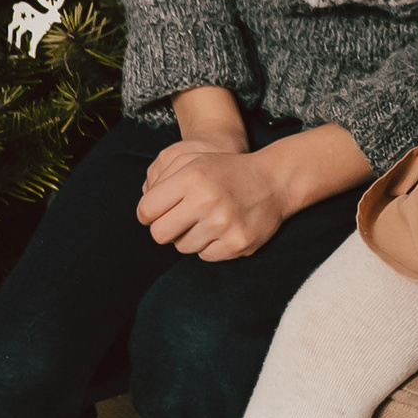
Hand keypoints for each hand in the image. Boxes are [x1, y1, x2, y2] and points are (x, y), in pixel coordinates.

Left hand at [137, 140, 286, 260]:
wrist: (274, 181)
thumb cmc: (226, 172)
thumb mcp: (195, 161)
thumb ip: (163, 179)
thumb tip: (144, 214)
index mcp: (192, 177)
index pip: (146, 210)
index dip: (148, 214)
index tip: (158, 213)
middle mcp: (207, 200)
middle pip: (160, 234)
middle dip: (165, 229)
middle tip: (179, 221)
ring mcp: (224, 224)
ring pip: (182, 247)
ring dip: (189, 237)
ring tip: (207, 221)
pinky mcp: (237, 243)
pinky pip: (205, 256)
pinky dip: (210, 246)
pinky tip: (222, 230)